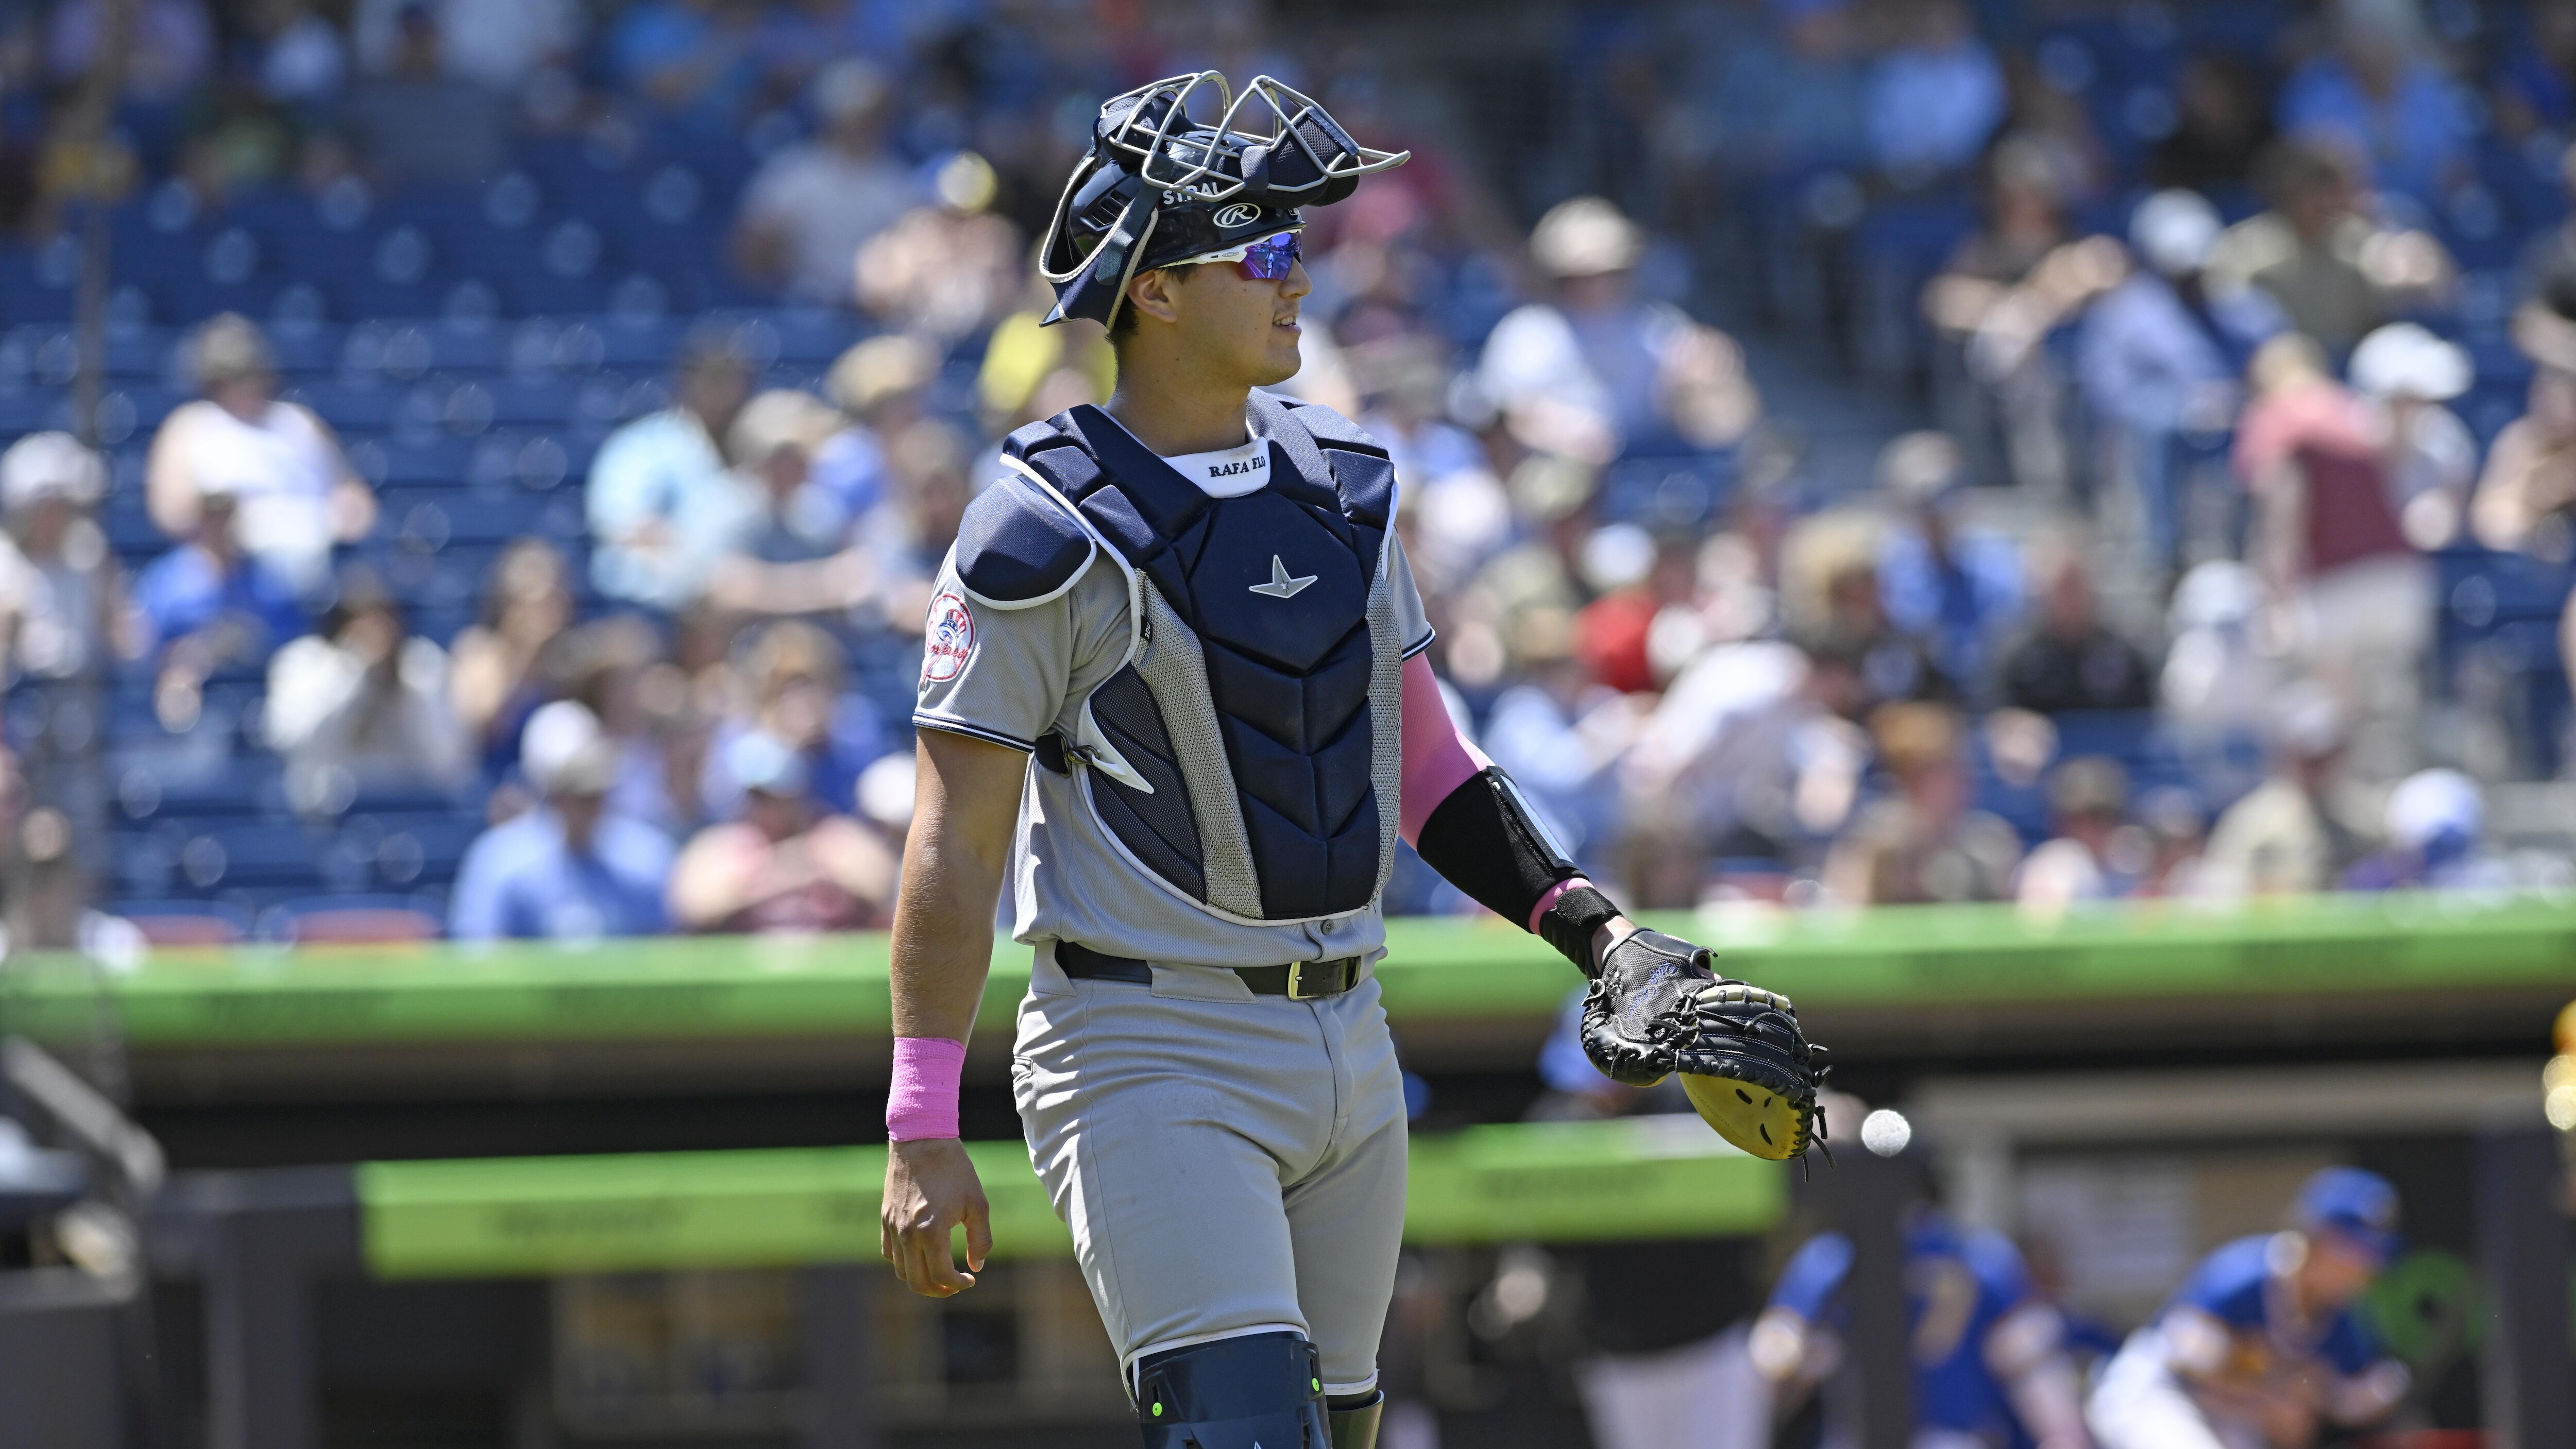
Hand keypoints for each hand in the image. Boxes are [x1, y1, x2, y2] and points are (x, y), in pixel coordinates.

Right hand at [880, 1138, 990, 1297]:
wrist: (922, 1139)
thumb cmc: (954, 1170)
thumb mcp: (977, 1203)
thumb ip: (981, 1239)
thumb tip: (976, 1266)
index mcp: (931, 1231)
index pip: (941, 1276)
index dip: (958, 1284)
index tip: (971, 1279)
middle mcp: (907, 1234)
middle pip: (917, 1282)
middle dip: (938, 1291)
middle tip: (955, 1285)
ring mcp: (892, 1227)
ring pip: (901, 1271)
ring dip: (920, 1279)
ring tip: (939, 1274)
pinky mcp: (885, 1218)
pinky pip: (889, 1252)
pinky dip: (903, 1262)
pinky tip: (920, 1256)